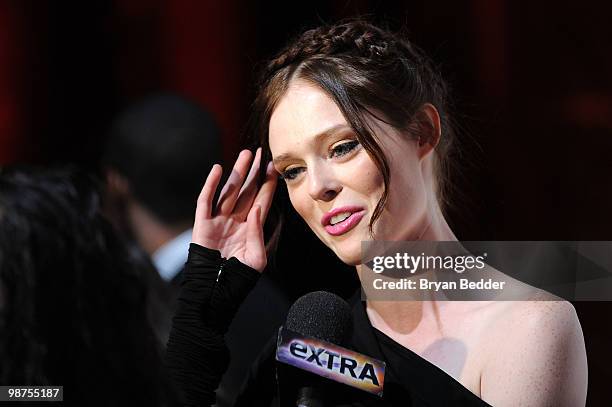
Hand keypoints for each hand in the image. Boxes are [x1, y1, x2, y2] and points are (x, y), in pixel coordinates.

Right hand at [192, 148, 277, 271]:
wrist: (214, 292)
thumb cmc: (237, 279)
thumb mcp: (256, 258)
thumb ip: (258, 232)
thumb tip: (257, 208)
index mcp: (250, 229)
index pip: (261, 201)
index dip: (267, 185)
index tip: (274, 167)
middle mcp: (235, 221)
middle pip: (246, 191)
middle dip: (253, 172)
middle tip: (260, 152)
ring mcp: (218, 221)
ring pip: (229, 191)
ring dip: (237, 172)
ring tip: (245, 155)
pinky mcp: (202, 224)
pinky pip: (206, 201)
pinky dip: (211, 185)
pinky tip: (218, 170)